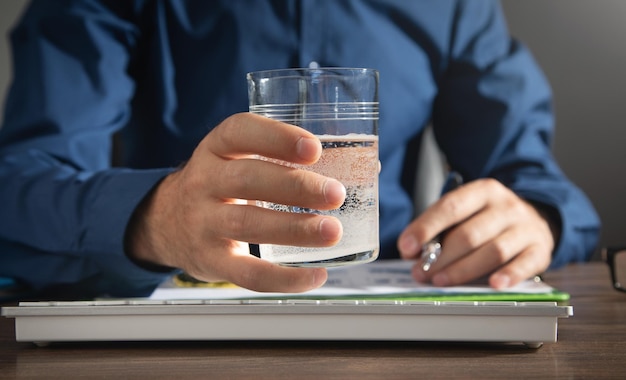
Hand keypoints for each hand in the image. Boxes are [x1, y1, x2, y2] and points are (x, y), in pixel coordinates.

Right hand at [126, 113, 345, 292]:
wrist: (166, 221)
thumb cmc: (221, 185)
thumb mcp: (235, 160)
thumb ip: (283, 159)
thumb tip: (367, 169)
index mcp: (215, 149)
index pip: (239, 132)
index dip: (276, 138)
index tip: (313, 148)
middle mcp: (203, 182)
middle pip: (247, 179)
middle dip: (295, 187)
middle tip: (336, 193)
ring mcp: (203, 222)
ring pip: (247, 223)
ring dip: (294, 229)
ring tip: (332, 232)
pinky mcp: (209, 260)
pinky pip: (246, 273)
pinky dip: (282, 278)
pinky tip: (315, 275)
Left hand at [397, 178, 554, 288]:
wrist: (535, 218)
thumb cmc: (488, 219)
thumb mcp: (465, 213)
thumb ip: (439, 229)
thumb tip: (411, 252)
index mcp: (482, 191)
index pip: (450, 207)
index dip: (425, 228)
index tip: (406, 247)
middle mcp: (506, 206)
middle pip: (469, 234)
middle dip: (440, 257)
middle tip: (419, 272)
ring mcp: (525, 228)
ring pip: (493, 251)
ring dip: (463, 270)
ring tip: (440, 281)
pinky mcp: (540, 249)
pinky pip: (524, 264)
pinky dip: (508, 275)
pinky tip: (492, 285)